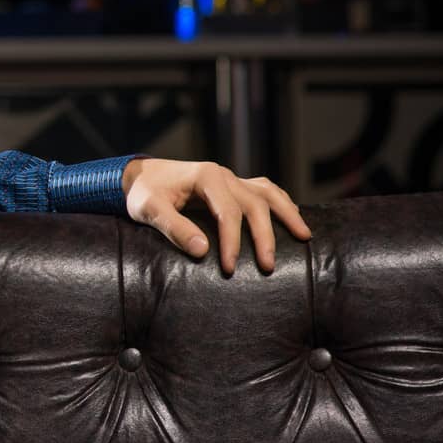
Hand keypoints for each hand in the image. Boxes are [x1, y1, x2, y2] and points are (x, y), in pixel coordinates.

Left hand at [122, 159, 311, 273]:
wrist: (138, 175)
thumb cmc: (142, 193)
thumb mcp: (149, 210)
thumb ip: (174, 228)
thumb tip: (204, 250)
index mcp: (205, 177)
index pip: (228, 212)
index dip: (232, 241)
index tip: (231, 268)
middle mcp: (223, 175)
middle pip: (254, 204)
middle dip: (263, 236)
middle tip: (267, 266)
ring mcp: (230, 178)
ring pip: (267, 193)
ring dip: (287, 214)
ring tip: (304, 237)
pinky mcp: (232, 185)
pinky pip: (263, 189)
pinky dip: (280, 202)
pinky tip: (291, 216)